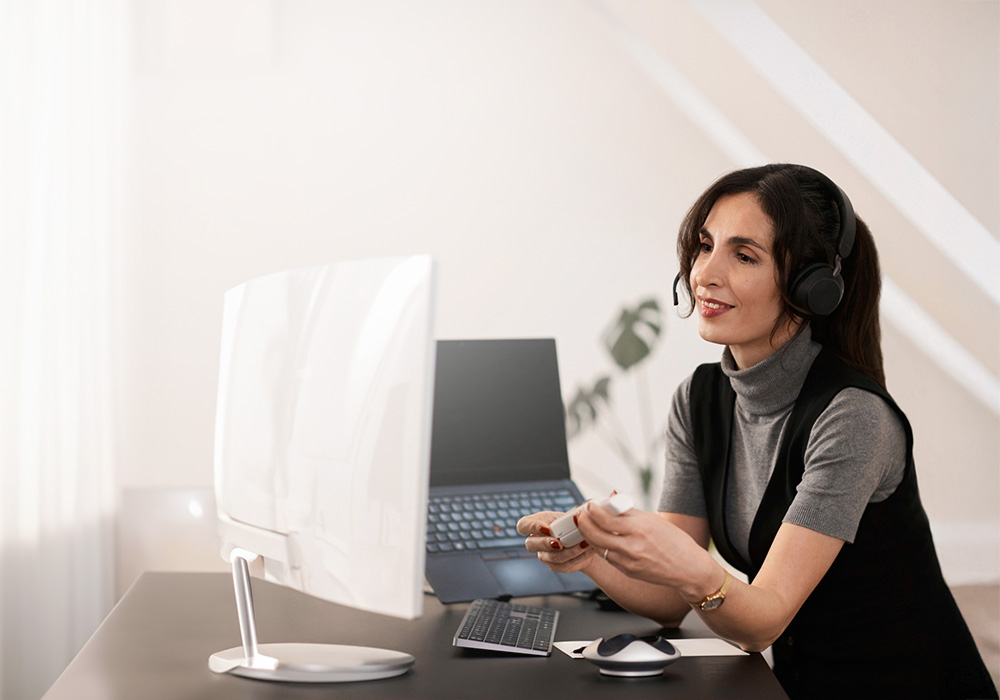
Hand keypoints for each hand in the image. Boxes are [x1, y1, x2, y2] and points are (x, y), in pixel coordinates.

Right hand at [516, 511, 598, 573]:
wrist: (582, 540)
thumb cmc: (570, 524)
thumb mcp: (567, 516)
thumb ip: (567, 519)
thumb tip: (576, 519)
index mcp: (534, 524)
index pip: (523, 525)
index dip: (532, 527)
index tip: (546, 528)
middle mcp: (535, 542)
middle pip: (531, 545)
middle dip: (545, 544)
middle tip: (559, 543)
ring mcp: (544, 555)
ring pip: (552, 557)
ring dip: (570, 551)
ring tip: (584, 544)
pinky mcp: (556, 566)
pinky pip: (565, 565)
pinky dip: (579, 557)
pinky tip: (588, 549)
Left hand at [574, 504, 715, 599]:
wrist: (688, 568)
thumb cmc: (675, 541)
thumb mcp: (654, 520)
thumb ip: (629, 511)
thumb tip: (612, 497)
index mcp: (640, 528)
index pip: (607, 518)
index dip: (593, 511)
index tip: (589, 505)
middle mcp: (633, 546)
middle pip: (597, 534)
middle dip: (584, 523)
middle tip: (580, 515)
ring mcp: (629, 561)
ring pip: (599, 547)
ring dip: (589, 536)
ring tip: (586, 526)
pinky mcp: (628, 572)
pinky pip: (607, 557)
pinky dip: (600, 547)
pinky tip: (598, 539)